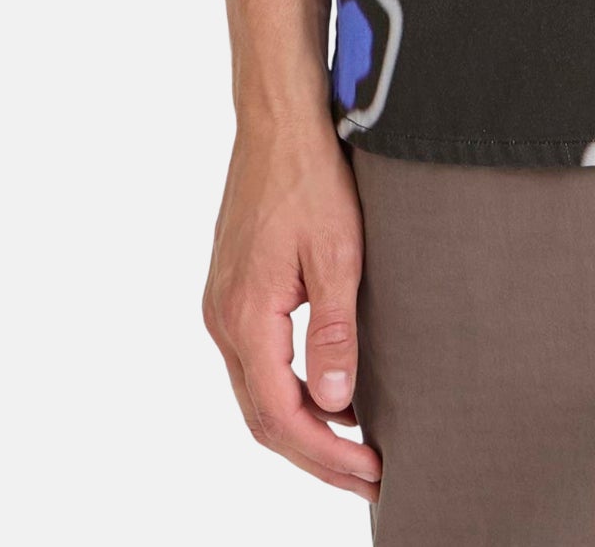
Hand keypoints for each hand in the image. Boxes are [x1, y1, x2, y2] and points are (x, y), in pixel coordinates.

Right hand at [202, 115, 380, 499]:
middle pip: (263, 416)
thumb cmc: (310, 176)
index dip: (325, 455)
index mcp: (245, 316)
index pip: (281, 416)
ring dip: (302, 426)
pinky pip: (256, 361)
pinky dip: (289, 390)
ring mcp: (223, 304)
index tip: (371, 471)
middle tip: (369, 475)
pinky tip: (330, 393)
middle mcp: (223, 319)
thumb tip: (335, 404)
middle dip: (316, 455)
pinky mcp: (233, 290)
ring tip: (355, 446)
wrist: (277, 120)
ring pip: (257, 392)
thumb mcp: (338, 254)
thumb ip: (334, 333)